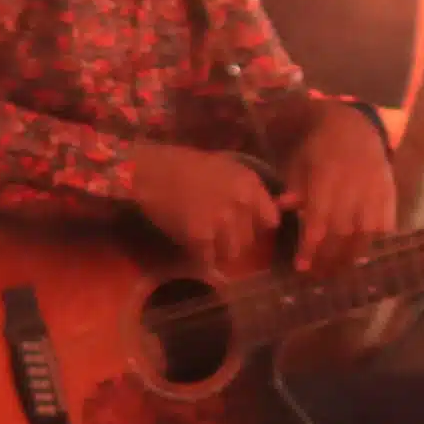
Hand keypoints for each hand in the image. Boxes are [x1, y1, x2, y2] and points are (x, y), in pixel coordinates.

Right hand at [127, 144, 280, 275]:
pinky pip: (208, 258)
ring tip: (207, 244)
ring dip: (221, 252)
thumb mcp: (227, 168)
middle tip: (221, 236)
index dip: (258, 226)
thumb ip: (248, 191)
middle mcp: (241, 203)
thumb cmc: (186, 165)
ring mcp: (221, 221)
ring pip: (232, 253)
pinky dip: (201, 258)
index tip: (248, 227)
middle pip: (250, 239)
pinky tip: (193, 249)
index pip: (271, 220)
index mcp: (250, 184)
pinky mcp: (199, 236)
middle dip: (237, 240)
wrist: (151, 170)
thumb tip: (266, 213)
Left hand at [281, 103, 397, 276]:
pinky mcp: (390, 195)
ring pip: (366, 234)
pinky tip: (362, 256)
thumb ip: (295, 188)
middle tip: (317, 275)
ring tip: (338, 270)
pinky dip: (375, 244)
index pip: (319, 221)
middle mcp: (353, 188)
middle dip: (329, 258)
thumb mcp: (300, 163)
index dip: (311, 247)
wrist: (355, 127)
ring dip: (352, 257)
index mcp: (328, 178)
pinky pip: (386, 226)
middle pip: (343, 233)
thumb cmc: (321, 148)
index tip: (301, 267)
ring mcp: (375, 192)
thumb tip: (282, 208)